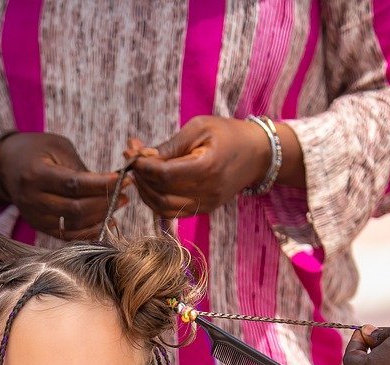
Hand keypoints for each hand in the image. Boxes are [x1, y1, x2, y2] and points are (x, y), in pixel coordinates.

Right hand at [0, 132, 123, 238]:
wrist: (5, 165)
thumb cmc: (36, 150)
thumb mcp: (57, 147)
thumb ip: (80, 168)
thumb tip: (110, 185)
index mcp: (36, 174)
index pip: (73, 184)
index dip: (100, 184)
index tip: (122, 179)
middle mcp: (33, 199)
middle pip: (75, 209)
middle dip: (105, 202)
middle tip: (125, 193)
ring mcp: (35, 216)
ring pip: (74, 225)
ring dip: (101, 217)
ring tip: (119, 204)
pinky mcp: (39, 226)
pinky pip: (68, 235)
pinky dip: (90, 231)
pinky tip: (106, 221)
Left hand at [126, 116, 270, 217]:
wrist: (258, 154)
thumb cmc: (229, 134)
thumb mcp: (200, 128)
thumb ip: (171, 145)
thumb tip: (144, 156)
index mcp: (207, 167)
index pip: (164, 174)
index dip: (143, 166)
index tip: (131, 153)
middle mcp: (207, 191)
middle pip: (160, 193)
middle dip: (140, 177)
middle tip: (131, 158)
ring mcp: (206, 204)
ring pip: (163, 207)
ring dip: (145, 191)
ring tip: (139, 171)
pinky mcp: (205, 209)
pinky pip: (173, 212)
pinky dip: (156, 200)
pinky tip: (151, 184)